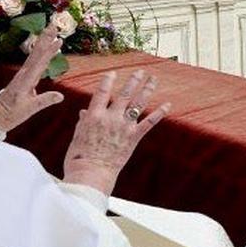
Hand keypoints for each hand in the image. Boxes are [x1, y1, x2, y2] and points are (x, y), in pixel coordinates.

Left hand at [0, 28, 64, 132]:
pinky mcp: (24, 76)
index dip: (50, 51)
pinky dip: (41, 50)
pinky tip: (45, 47)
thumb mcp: (29, 110)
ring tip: (51, 30)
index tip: (59, 40)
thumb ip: (44, 101)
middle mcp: (24, 74)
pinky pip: (34, 59)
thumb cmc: (11, 114)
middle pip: (37, 52)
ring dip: (43, 41)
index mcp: (26, 80)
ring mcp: (23, 74)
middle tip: (53, 24)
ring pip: (35, 54)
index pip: (40, 63)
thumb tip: (61, 96)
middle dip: (45, 38)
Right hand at [63, 70, 171, 196]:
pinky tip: (167, 104)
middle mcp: (110, 118)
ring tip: (153, 79)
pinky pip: (149, 122)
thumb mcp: (78, 136)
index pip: (102, 92)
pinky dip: (159, 113)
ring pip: (138, 104)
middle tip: (140, 71)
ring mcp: (124, 127)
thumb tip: (84, 112)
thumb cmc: (79, 158)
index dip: (108, 81)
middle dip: (133, 81)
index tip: (113, 72)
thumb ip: (84, 122)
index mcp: (94, 116)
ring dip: (147, 90)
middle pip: (124, 94)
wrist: (91, 174)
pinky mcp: (134, 137)